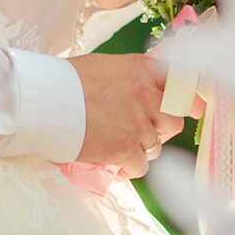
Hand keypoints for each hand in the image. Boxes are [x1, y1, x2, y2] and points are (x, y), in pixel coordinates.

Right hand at [69, 52, 184, 167]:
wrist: (41, 101)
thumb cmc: (63, 81)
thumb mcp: (104, 67)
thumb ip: (130, 77)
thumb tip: (143, 89)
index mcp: (142, 69)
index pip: (183, 83)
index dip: (189, 99)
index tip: (193, 110)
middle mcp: (146, 94)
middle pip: (173, 120)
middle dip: (160, 130)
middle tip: (139, 133)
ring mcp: (138, 123)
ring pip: (155, 146)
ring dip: (140, 150)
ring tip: (117, 146)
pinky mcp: (127, 148)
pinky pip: (141, 166)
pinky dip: (128, 167)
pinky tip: (113, 163)